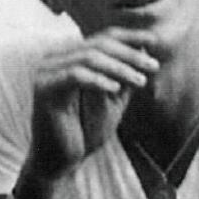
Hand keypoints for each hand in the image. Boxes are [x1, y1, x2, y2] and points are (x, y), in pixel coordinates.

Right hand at [23, 33, 154, 195]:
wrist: (61, 162)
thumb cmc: (85, 132)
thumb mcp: (113, 99)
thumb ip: (123, 74)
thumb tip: (143, 47)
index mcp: (69, 57)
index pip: (103, 37)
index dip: (130, 37)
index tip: (155, 41)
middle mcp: (55, 58)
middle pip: (98, 44)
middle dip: (130, 54)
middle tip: (153, 66)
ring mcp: (46, 71)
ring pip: (88, 56)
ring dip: (119, 68)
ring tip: (141, 82)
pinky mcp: (43, 87)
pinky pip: (75, 75)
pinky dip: (99, 80)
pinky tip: (117, 89)